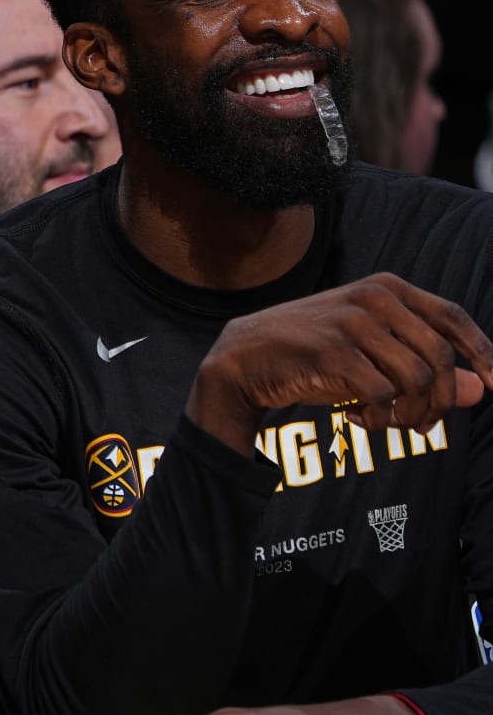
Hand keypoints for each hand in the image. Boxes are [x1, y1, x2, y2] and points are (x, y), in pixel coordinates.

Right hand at [188, 273, 492, 456]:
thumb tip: (481, 391)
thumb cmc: (312, 354)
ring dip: (410, 415)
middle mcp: (374, 299)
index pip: (453, 316)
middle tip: (421, 425)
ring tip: (388, 423)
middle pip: (441, 357)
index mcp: (386, 289)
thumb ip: (424, 366)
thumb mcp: (371, 355)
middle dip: (441, 401)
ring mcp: (352, 322)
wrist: (244, 358)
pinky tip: (358, 419)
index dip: (482, 351)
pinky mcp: (332, 351)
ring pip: (417, 379)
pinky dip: (379, 419)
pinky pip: (382, 395)